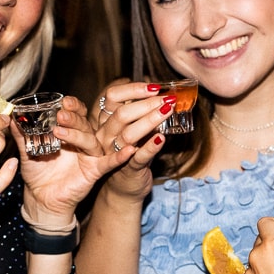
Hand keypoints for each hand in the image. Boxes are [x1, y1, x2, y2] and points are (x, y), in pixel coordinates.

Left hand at [17, 94, 132, 223]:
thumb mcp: (27, 151)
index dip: (71, 105)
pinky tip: (129, 151)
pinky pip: (110, 163)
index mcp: (68, 131)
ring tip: (61, 132)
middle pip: (83, 124)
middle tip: (60, 114)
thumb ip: (22, 135)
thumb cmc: (38, 173)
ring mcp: (90, 155)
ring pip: (90, 140)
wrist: (41, 199)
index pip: (75, 113)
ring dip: (78, 134)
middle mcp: (82, 140)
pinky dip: (119, 157)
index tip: (62, 101)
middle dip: (72, 118)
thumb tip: (12, 118)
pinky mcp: (95, 171)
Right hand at [90, 79, 176, 202]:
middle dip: (146, 103)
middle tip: (167, 98)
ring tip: (167, 111)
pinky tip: (162, 138)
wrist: (125, 187)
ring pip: (128, 134)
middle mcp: (106, 136)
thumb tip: (164, 95)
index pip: (112, 97)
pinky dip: (150, 147)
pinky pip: (137, 157)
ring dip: (149, 120)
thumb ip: (142, 114)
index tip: (154, 86)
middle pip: (121, 114)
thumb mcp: (133, 130)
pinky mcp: (128, 169)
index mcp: (106, 122)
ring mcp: (115, 153)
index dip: (133, 89)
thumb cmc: (131, 153)